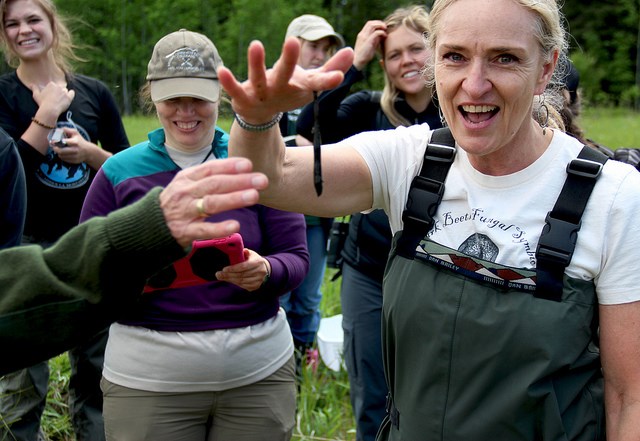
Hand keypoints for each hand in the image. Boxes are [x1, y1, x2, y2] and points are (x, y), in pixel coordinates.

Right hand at [31, 82, 74, 117]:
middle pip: (60, 88)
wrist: (50, 110)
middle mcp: (59, 86)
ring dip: (64, 94)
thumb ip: (34, 88)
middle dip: (58, 92)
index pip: (54, 85)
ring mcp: (64, 91)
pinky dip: (71, 94)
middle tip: (56, 98)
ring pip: (66, 91)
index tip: (51, 95)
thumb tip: (31, 84)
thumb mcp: (36, 95)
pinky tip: (68, 97)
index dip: (52, 91)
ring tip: (61, 100)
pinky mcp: (69, 97)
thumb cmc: (42, 102)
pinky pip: (72, 93)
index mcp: (51, 84)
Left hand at [50, 127, 93, 163]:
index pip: (62, 142)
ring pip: (61, 156)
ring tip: (59, 150)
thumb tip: (58, 129)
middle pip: (60, 151)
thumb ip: (67, 130)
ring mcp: (75, 156)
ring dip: (58, 153)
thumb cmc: (80, 141)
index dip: (55, 142)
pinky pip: (64, 159)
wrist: (89, 152)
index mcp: (75, 142)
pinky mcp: (74, 161)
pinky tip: (64, 153)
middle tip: (54, 147)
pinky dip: (62, 156)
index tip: (52, 141)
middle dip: (55, 149)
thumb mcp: (75, 133)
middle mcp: (75, 150)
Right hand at [159, 158, 267, 247]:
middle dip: (240, 181)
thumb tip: (240, 168)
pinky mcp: (184, 232)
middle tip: (261, 180)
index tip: (249, 164)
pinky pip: (204, 230)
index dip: (229, 166)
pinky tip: (235, 226)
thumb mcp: (186, 184)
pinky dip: (220, 228)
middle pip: (215, 184)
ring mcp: (184, 212)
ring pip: (211, 204)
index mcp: (187, 178)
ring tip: (254, 196)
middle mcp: (185, 193)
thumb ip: (208, 176)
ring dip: (234, 199)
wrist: (147, 226)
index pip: (210, 169)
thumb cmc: (176, 203)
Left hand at [215, 249, 270, 290]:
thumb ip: (242, 252)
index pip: (243, 266)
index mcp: (258, 262)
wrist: (265, 269)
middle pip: (241, 275)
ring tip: (221, 277)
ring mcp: (258, 280)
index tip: (224, 269)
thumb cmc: (253, 259)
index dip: (233, 268)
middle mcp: (259, 272)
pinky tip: (229, 280)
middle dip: (228, 275)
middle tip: (218, 274)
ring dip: (230, 279)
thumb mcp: (250, 253)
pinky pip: (243, 286)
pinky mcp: (255, 286)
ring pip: (241, 282)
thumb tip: (233, 250)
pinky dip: (235, 283)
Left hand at [218, 38, 353, 123]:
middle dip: (289, 60)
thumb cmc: (288, 91)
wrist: (262, 116)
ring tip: (256, 44)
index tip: (339, 77)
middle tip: (293, 41)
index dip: (329, 80)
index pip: (317, 84)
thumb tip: (352, 51)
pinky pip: (235, 90)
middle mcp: (281, 90)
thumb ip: (330, 67)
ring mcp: (261, 95)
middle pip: (286, 74)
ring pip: (258, 79)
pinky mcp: (243, 99)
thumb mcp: (309, 81)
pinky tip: (221, 70)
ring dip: (256, 63)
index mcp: (299, 87)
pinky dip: (228, 82)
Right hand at [353, 20, 386, 70]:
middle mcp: (362, 34)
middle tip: (385, 27)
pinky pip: (376, 33)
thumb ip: (375, 40)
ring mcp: (364, 37)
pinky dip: (381, 33)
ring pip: (372, 25)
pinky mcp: (367, 41)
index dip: (376, 23)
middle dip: (379, 23)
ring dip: (380, 25)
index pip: (369, 24)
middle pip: (370, 23)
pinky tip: (385, 36)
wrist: (357, 63)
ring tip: (385, 29)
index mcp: (361, 35)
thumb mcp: (370, 46)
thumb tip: (382, 36)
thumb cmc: (364, 56)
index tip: (382, 27)